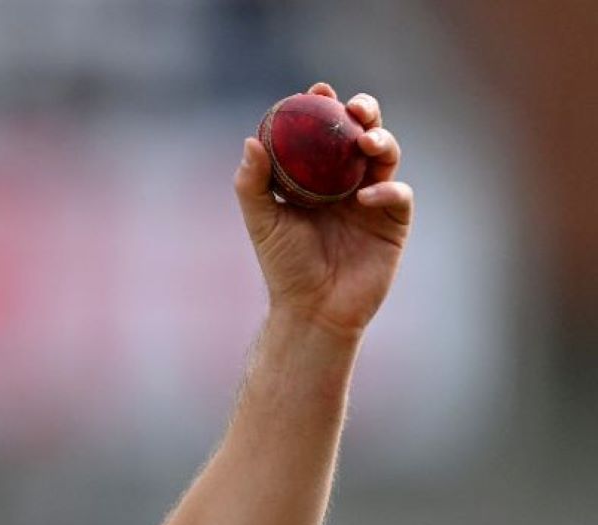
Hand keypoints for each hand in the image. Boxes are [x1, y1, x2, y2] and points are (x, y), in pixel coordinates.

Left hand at [235, 83, 414, 339]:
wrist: (313, 309)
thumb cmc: (284, 267)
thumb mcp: (263, 222)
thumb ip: (253, 184)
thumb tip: (252, 141)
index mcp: (316, 177)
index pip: (322, 133)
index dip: (322, 107)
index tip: (315, 90)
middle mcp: (347, 181)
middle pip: (361, 133)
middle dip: (363, 112)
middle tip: (353, 107)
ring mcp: (373, 197)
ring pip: (385, 154)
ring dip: (380, 140)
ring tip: (365, 140)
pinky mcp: (394, 221)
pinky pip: (397, 193)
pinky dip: (386, 188)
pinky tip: (366, 195)